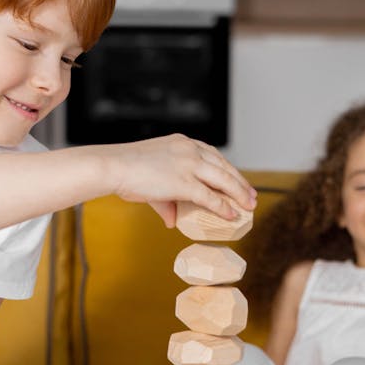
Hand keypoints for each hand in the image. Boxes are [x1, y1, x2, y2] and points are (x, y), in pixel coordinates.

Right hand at [106, 134, 256, 227]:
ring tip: (249, 206)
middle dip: (240, 182)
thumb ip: (166, 202)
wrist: (114, 166)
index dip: (228, 169)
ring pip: (223, 180)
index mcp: (183, 143)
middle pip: (224, 166)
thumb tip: (173, 221)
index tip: (237, 180)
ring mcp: (189, 165)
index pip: (213, 155)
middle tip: (251, 196)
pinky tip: (231, 214)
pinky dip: (223, 206)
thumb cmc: (126, 171)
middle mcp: (190, 150)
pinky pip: (210, 196)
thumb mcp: (151, 181)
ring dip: (239, 193)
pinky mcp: (184, 182)